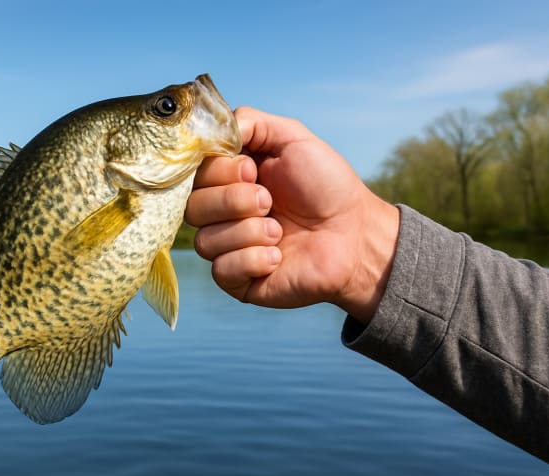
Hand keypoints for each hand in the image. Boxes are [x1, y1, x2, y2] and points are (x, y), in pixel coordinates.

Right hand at [185, 106, 399, 322]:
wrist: (356, 235)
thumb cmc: (327, 187)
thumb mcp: (292, 138)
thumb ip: (250, 122)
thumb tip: (211, 129)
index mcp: (229, 179)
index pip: (194, 173)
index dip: (219, 171)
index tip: (253, 170)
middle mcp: (222, 213)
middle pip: (192, 207)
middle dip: (234, 201)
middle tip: (269, 201)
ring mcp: (228, 247)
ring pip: (205, 240)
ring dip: (247, 232)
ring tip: (279, 231)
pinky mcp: (238, 280)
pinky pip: (221, 270)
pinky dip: (252, 259)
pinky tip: (279, 256)